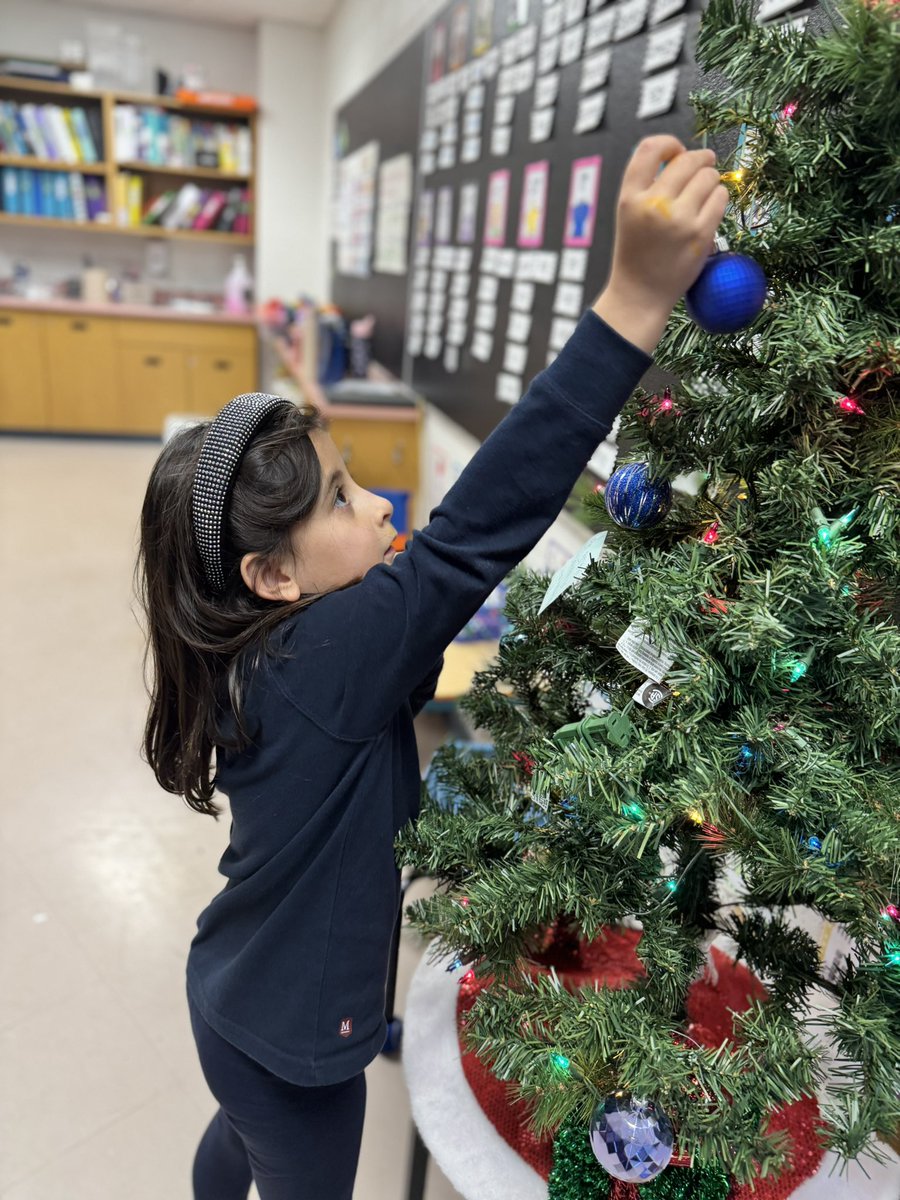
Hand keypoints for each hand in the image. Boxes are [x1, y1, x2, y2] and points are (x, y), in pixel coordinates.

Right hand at [593, 136, 728, 352]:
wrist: (639, 295)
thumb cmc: (636, 254)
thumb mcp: (628, 214)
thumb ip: (648, 185)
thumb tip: (683, 156)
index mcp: (630, 197)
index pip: (650, 148)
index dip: (670, 144)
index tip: (677, 152)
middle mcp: (653, 204)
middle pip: (688, 160)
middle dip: (700, 159)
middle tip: (705, 165)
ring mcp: (679, 219)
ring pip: (709, 176)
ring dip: (711, 181)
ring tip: (704, 194)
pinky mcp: (700, 233)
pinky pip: (720, 198)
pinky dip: (719, 198)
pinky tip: (710, 208)